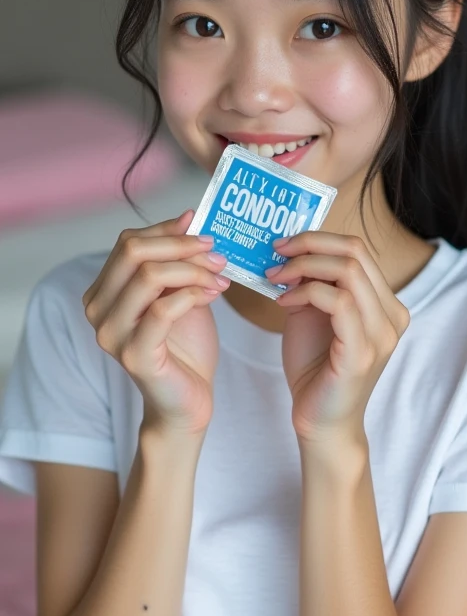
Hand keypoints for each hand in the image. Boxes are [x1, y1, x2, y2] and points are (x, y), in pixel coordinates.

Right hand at [82, 210, 230, 436]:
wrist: (187, 400)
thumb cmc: (183, 345)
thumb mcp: (179, 291)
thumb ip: (176, 260)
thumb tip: (188, 215)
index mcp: (102, 291)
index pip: (128, 242)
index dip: (168, 231)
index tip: (204, 232)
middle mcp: (97, 310)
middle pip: (134, 251)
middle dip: (181, 246)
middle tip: (217, 254)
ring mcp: (111, 334)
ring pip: (149, 276)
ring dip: (193, 270)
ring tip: (220, 278)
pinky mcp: (134, 354)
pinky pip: (164, 309)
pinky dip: (193, 294)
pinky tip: (212, 296)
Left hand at [264, 232, 409, 444]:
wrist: (321, 422)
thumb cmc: (316, 369)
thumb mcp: (313, 315)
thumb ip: (312, 284)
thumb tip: (292, 251)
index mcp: (385, 303)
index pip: (358, 249)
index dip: (318, 238)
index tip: (283, 245)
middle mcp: (392, 315)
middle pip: (355, 252)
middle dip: (310, 244)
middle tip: (276, 252)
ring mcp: (382, 334)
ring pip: (348, 272)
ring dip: (304, 267)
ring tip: (276, 278)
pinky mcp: (362, 352)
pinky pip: (338, 302)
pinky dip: (306, 293)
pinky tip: (283, 302)